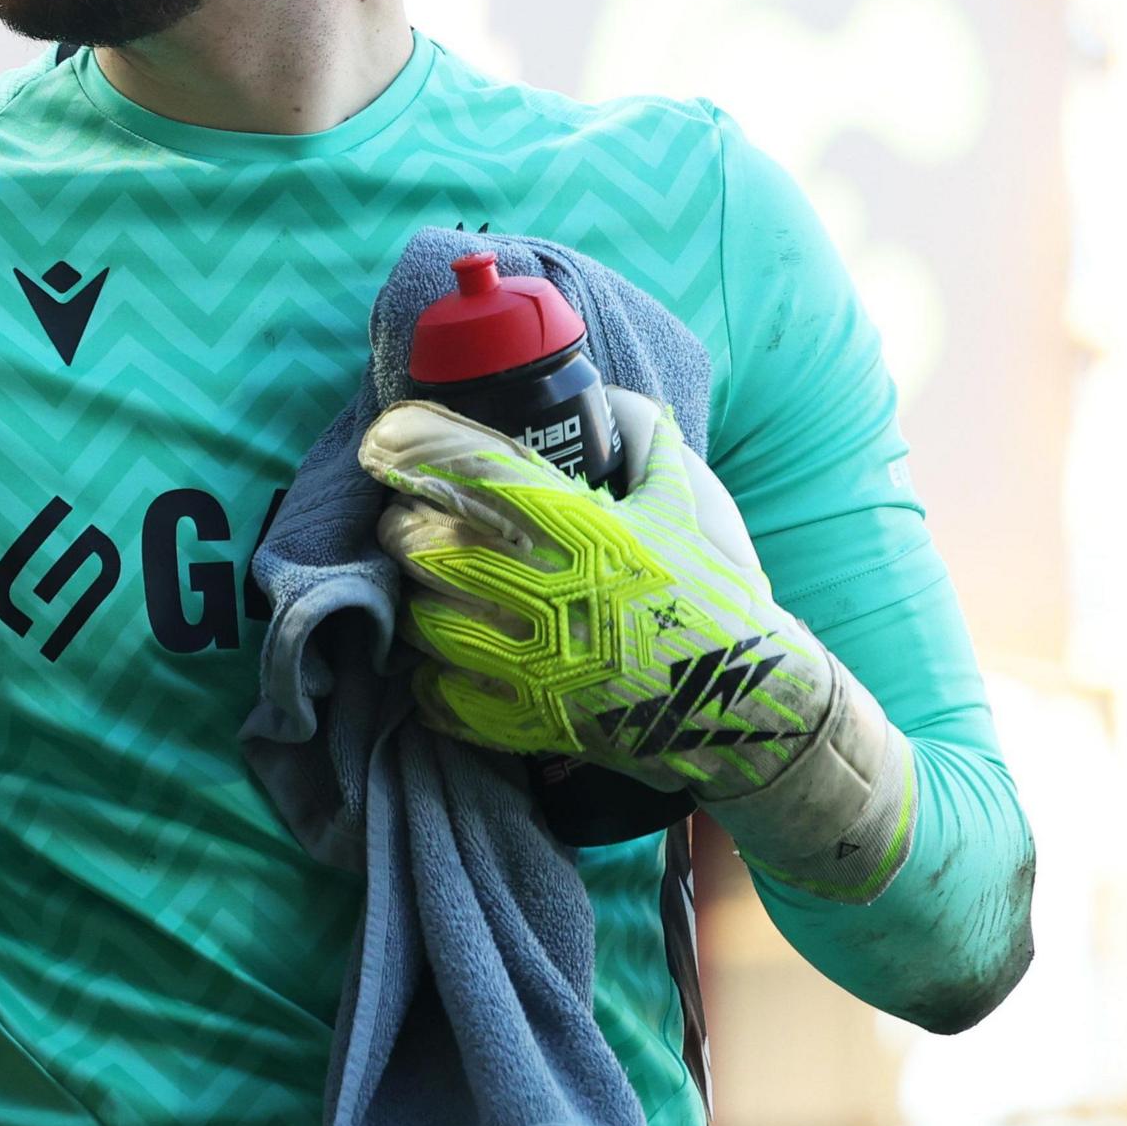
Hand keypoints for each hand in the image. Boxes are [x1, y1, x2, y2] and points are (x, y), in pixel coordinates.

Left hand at [361, 392, 915, 899]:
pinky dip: (429, 674)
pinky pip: (439, 694)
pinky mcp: (527, 722)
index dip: (415, 448)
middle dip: (400, 527)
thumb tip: (625, 403)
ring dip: (412, 598)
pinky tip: (442, 659)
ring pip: (423, 619)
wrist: (746, 707)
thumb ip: (651, 446)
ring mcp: (534, 663)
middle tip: (401, 521)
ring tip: (425, 588)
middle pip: (425, 545)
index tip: (380, 439)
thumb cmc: (714, 598)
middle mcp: (550, 591)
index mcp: (584, 529)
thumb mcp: (688, 507)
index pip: (477, 471)